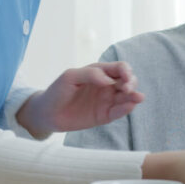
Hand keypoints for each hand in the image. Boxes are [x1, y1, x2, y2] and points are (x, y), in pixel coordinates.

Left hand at [16, 62, 143, 138]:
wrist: (47, 113)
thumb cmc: (57, 91)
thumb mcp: (70, 76)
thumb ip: (90, 74)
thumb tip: (110, 80)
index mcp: (100, 72)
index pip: (120, 68)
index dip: (126, 71)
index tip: (125, 77)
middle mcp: (107, 86)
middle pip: (128, 81)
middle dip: (132, 83)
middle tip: (127, 89)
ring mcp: (107, 101)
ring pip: (127, 97)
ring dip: (134, 96)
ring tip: (138, 98)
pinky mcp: (105, 115)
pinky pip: (119, 112)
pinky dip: (126, 109)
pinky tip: (130, 106)